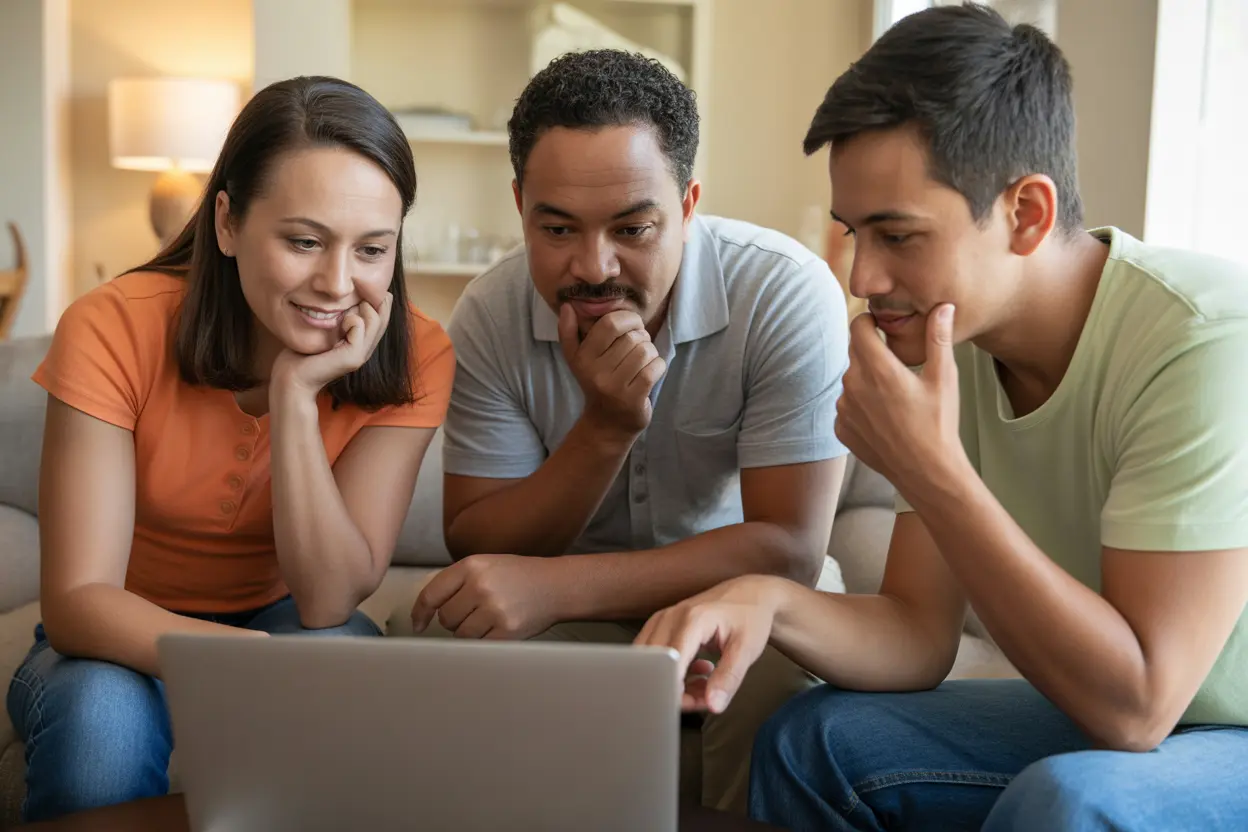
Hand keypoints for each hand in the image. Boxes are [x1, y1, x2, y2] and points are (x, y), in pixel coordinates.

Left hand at [272, 292, 393, 398]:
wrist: (291, 379)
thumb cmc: (300, 355)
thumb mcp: (322, 330)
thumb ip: (336, 317)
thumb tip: (343, 296)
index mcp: (360, 344)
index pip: (381, 317)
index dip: (374, 299)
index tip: (355, 292)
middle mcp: (366, 349)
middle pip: (383, 316)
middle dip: (371, 298)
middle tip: (351, 297)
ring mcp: (362, 354)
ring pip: (376, 318)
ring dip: (359, 307)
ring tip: (342, 314)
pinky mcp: (354, 356)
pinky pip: (360, 325)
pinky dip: (350, 318)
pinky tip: (338, 325)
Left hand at [411, 554, 559, 639]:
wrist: (556, 586)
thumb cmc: (518, 577)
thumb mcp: (486, 566)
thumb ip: (456, 583)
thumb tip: (425, 613)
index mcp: (471, 566)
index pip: (432, 594)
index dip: (420, 612)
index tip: (418, 624)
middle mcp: (481, 586)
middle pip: (446, 618)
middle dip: (455, 620)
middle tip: (476, 611)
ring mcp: (494, 609)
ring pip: (461, 634)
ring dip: (471, 631)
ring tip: (491, 618)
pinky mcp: (507, 630)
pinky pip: (480, 645)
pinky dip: (485, 641)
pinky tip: (498, 628)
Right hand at [558, 305, 666, 438]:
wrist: (606, 424)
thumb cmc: (595, 383)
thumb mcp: (576, 359)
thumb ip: (568, 332)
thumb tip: (566, 306)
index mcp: (583, 358)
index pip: (610, 324)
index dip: (628, 318)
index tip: (633, 325)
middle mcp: (596, 373)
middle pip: (632, 338)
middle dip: (642, 337)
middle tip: (638, 346)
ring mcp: (615, 387)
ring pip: (646, 352)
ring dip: (651, 352)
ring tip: (643, 360)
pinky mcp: (634, 398)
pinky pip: (655, 368)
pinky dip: (658, 366)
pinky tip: (650, 372)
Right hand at [634, 576, 783, 712]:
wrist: (750, 594)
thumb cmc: (750, 617)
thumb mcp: (746, 649)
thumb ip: (728, 678)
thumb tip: (713, 705)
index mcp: (692, 620)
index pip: (670, 664)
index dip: (678, 691)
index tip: (695, 705)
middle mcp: (671, 617)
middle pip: (656, 665)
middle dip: (677, 691)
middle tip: (703, 698)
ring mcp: (663, 620)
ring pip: (652, 663)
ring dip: (674, 682)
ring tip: (704, 684)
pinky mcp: (661, 625)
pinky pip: (655, 657)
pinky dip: (673, 673)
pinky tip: (697, 672)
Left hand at [835, 304, 966, 496]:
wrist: (926, 473)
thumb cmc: (939, 425)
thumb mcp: (944, 378)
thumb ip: (938, 338)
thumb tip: (943, 306)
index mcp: (878, 369)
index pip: (857, 326)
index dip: (869, 321)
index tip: (882, 326)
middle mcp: (853, 386)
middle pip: (853, 351)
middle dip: (871, 350)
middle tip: (895, 362)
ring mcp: (844, 409)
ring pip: (850, 379)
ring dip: (865, 379)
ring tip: (894, 396)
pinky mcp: (841, 428)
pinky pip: (846, 405)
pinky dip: (860, 405)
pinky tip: (884, 417)